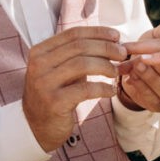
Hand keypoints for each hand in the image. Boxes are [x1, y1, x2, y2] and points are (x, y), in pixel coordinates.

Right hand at [22, 26, 124, 151]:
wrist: (36, 127)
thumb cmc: (56, 94)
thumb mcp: (62, 70)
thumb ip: (79, 54)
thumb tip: (112, 41)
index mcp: (40, 51)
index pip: (73, 34)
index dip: (98, 33)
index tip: (116, 36)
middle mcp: (39, 65)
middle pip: (80, 47)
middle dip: (106, 48)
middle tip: (122, 53)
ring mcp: (45, 84)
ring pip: (83, 64)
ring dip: (106, 66)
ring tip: (116, 71)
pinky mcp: (54, 102)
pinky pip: (85, 89)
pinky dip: (103, 88)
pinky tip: (111, 91)